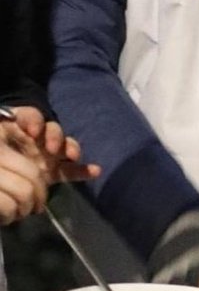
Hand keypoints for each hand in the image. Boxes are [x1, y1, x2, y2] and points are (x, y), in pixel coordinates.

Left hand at [0, 106, 99, 223]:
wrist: (2, 173)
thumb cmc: (0, 140)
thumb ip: (0, 129)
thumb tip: (1, 120)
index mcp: (20, 125)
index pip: (30, 117)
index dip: (34, 121)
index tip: (33, 131)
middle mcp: (38, 137)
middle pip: (52, 130)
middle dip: (55, 136)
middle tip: (52, 148)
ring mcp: (48, 154)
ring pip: (64, 147)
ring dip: (71, 149)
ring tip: (74, 156)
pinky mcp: (54, 170)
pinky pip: (70, 170)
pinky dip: (83, 171)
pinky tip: (96, 171)